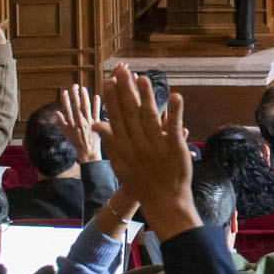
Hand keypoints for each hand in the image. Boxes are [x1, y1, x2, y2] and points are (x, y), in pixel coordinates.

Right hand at [56, 84, 101, 163]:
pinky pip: (97, 113)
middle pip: (76, 106)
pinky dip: (97, 105)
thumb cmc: (76, 142)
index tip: (64, 91)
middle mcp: (79, 122)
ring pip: (86, 108)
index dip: (65, 100)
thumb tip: (56, 112)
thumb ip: (61, 123)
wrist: (88, 151)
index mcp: (72, 124)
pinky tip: (96, 96)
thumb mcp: (66, 133)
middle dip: (75, 95)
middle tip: (74, 85)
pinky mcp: (97, 124)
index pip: (67, 110)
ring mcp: (89, 123)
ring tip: (83, 88)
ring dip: (84, 97)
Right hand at [97, 64, 197, 240]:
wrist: (163, 202)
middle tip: (121, 71)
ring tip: (142, 78)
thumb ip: (110, 142)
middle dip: (125, 91)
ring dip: (145, 96)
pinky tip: (176, 96)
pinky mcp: (174, 148)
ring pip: (149, 117)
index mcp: (124, 146)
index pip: (115, 118)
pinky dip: (175, 112)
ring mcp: (156, 145)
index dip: (111, 99)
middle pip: (130, 113)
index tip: (108, 80)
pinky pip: (174, 127)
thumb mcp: (120, 164)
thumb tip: (96, 124)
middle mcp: (137, 144)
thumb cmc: (141, 182)